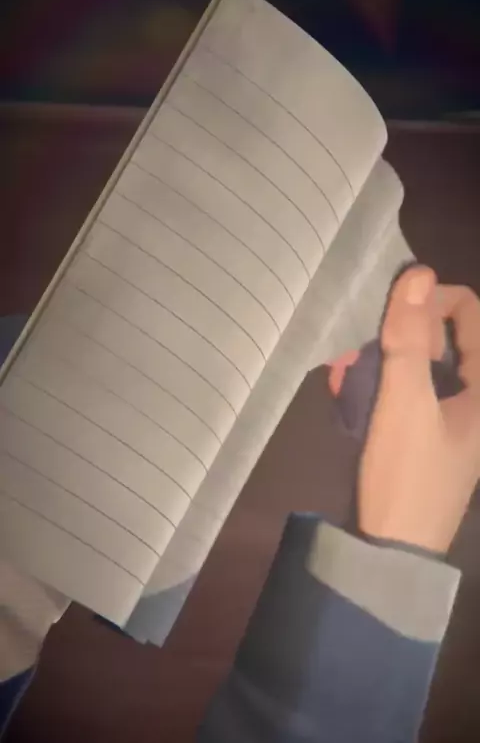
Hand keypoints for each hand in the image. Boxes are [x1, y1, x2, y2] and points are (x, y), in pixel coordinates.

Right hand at [333, 266, 479, 553]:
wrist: (389, 551)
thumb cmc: (405, 473)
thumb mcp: (404, 402)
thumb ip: (408, 337)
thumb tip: (418, 272)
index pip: (470, 313)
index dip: (431, 301)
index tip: (389, 314)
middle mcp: (474, 396)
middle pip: (440, 336)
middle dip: (394, 335)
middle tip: (356, 349)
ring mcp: (449, 415)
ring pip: (416, 361)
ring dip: (378, 358)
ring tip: (341, 373)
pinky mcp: (424, 431)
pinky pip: (403, 388)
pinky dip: (376, 384)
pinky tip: (345, 392)